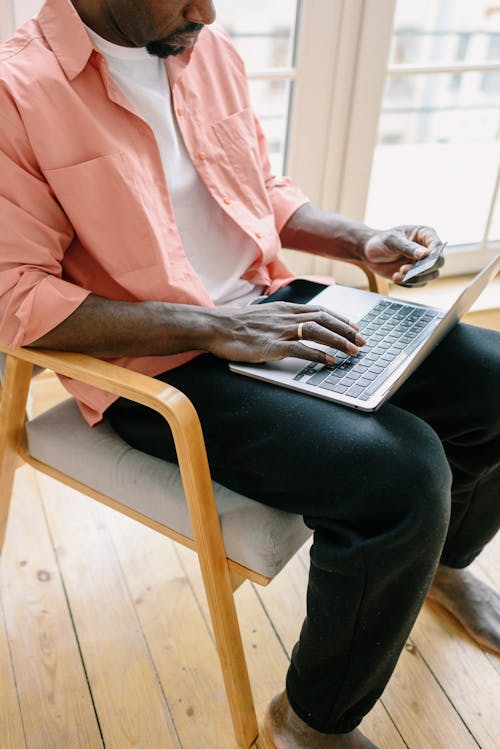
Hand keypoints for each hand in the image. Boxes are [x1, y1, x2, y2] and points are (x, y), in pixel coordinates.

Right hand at [206, 302, 365, 365]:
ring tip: (353, 351)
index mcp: (285, 308)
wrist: (214, 326)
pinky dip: (318, 355)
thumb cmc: (236, 325)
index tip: (355, 327)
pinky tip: (330, 361)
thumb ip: (281, 319)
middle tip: (363, 341)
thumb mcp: (264, 316)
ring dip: (339, 341)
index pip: (321, 310)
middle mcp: (286, 316)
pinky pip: (301, 349)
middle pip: (325, 319)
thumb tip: (294, 326)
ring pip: (317, 332)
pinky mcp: (272, 345)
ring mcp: (280, 330)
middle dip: (347, 330)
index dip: (341, 319)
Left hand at [363, 225, 443, 285]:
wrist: (369, 252)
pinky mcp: (416, 274)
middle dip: (422, 270)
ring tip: (397, 275)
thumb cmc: (381, 241)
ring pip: (431, 275)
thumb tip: (425, 254)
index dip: (432, 256)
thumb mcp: (392, 240)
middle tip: (403, 270)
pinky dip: (409, 283)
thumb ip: (408, 247)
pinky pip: (419, 283)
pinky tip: (395, 277)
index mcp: (425, 235)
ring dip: (415, 278)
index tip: (419, 261)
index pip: (437, 247)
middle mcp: (427, 249)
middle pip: (437, 263)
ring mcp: (422, 263)